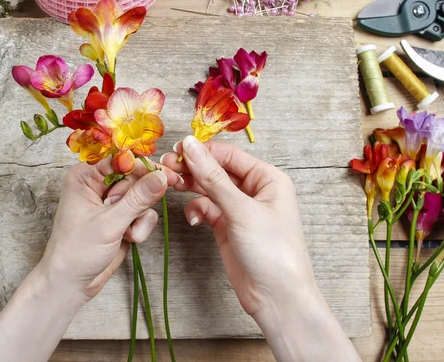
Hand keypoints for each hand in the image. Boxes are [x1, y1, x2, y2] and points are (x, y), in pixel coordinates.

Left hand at [40, 157, 178, 301]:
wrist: (72, 283)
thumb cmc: (77, 251)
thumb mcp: (108, 223)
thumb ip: (137, 199)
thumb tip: (161, 176)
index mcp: (85, 176)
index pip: (120, 159)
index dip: (143, 166)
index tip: (165, 174)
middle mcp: (98, 184)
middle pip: (135, 176)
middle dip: (139, 198)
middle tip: (134, 213)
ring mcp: (112, 201)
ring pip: (143, 195)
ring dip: (140, 216)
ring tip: (125, 231)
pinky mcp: (122, 217)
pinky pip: (144, 212)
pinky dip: (141, 226)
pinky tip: (129, 238)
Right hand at [161, 136, 315, 316]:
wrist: (277, 298)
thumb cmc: (273, 252)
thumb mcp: (241, 210)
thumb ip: (213, 177)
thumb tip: (191, 146)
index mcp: (267, 178)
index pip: (229, 155)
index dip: (202, 151)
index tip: (176, 151)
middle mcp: (254, 190)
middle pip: (217, 170)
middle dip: (192, 168)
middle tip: (166, 168)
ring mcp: (240, 209)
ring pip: (209, 189)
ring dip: (191, 187)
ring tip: (172, 186)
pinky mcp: (227, 227)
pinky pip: (207, 209)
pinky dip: (196, 210)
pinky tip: (193, 219)